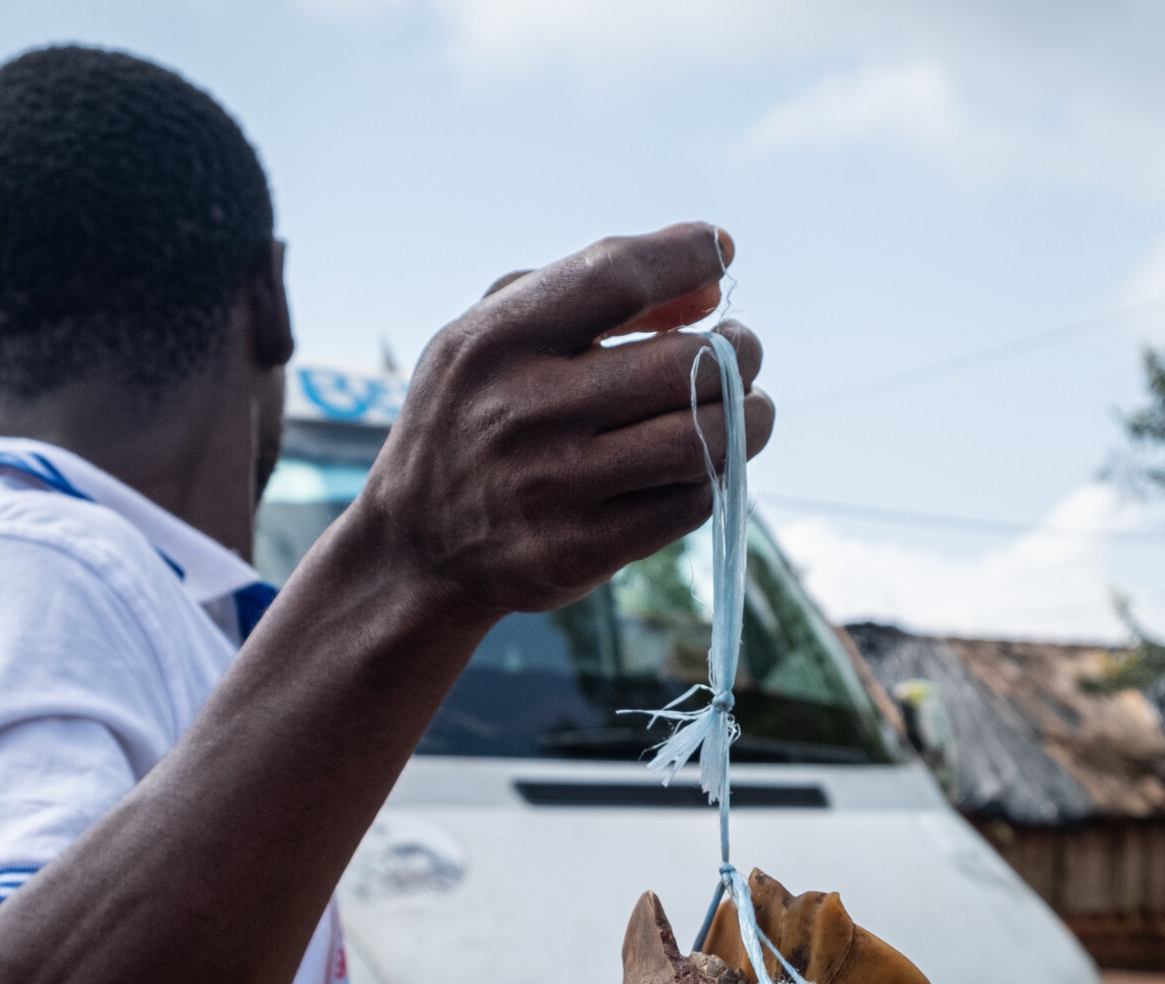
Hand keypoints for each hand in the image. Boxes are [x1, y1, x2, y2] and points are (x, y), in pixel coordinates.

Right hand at [353, 223, 774, 617]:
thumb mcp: (495, 335)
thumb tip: (713, 282)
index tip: (717, 251)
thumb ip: (588, 290)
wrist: (415, 546)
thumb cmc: (474, 415)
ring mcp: (550, 488)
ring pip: (701, 439)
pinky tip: (707, 461)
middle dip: (738, 350)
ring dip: (748, 417)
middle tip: (742, 350)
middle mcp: (522, 411)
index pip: (615, 275)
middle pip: (684, 363)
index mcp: (495, 340)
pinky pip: (688, 505)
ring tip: (748, 405)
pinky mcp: (576, 551)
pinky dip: (715, 475)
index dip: (684, 254)